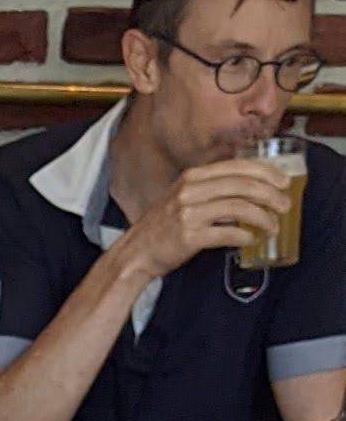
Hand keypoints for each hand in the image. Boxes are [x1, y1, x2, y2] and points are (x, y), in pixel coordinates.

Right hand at [130, 154, 291, 281]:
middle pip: (242, 185)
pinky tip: (251, 239)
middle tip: (284, 205)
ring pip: (238, 208)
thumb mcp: (184, 197)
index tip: (283, 182)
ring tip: (273, 226)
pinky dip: (244, 236)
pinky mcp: (189, 237)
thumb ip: (211, 189)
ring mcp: (189, 213)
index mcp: (192, 177)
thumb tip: (248, 190)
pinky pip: (226, 233)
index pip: (237, 167)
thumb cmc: (163, 228)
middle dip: (270, 195)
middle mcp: (191, 190)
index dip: (266, 173)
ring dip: (262, 217)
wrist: (135, 253)